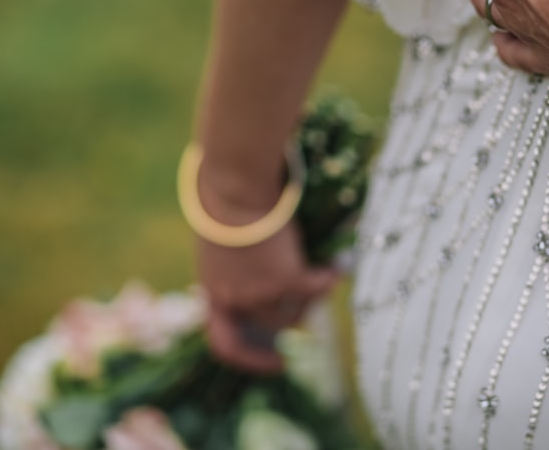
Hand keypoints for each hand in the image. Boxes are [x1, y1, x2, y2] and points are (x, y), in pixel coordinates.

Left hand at [196, 176, 336, 373]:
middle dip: (294, 318)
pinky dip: (327, 280)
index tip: (277, 360)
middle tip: (311, 310)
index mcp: (213, 292)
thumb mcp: (220, 246)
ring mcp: (261, 293)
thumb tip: (261, 278)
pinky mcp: (286, 279)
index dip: (249, 358)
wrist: (235, 189)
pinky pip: (315, 288)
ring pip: (296, 311)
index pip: (225, 344)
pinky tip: (334, 269)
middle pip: (273, 324)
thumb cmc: (224, 204)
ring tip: (322, 278)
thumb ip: (234, 270)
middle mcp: (236, 299)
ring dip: (311, 298)